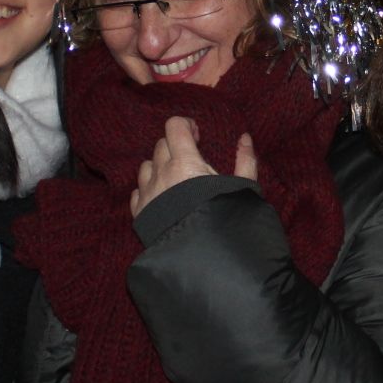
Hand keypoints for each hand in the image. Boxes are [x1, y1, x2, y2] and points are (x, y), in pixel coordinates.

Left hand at [130, 118, 256, 217]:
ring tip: (175, 179)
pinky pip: (137, 192)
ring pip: (146, 166)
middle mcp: (162, 173)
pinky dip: (147, 189)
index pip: (174, 127)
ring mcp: (148, 193)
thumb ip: (245, 161)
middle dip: (175, 146)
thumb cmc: (226, 218)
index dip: (185, 126)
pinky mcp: (140, 213)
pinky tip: (161, 198)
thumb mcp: (244, 188)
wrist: (204, 256)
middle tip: (191, 159)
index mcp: (185, 162)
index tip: (197, 136)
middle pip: (161, 145)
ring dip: (159, 167)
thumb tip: (244, 138)